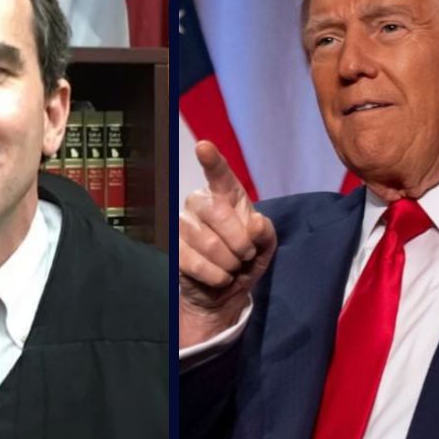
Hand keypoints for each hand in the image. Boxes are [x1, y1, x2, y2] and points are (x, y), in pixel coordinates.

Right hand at [179, 142, 275, 346]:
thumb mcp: (265, 247)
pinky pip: (196, 263)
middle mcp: (199, 203)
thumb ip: (265, 233)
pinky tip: (218, 277)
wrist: (224, 291)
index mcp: (225, 196)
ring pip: (211, 244)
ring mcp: (183, 225)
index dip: (212, 161)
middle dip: (241, 243)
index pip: (219, 175)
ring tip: (231, 267)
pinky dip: (216, 276)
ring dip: (230, 264)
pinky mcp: (173, 248)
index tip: (203, 147)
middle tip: (246, 255)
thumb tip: (255, 223)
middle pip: (219, 214)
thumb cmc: (245, 260)